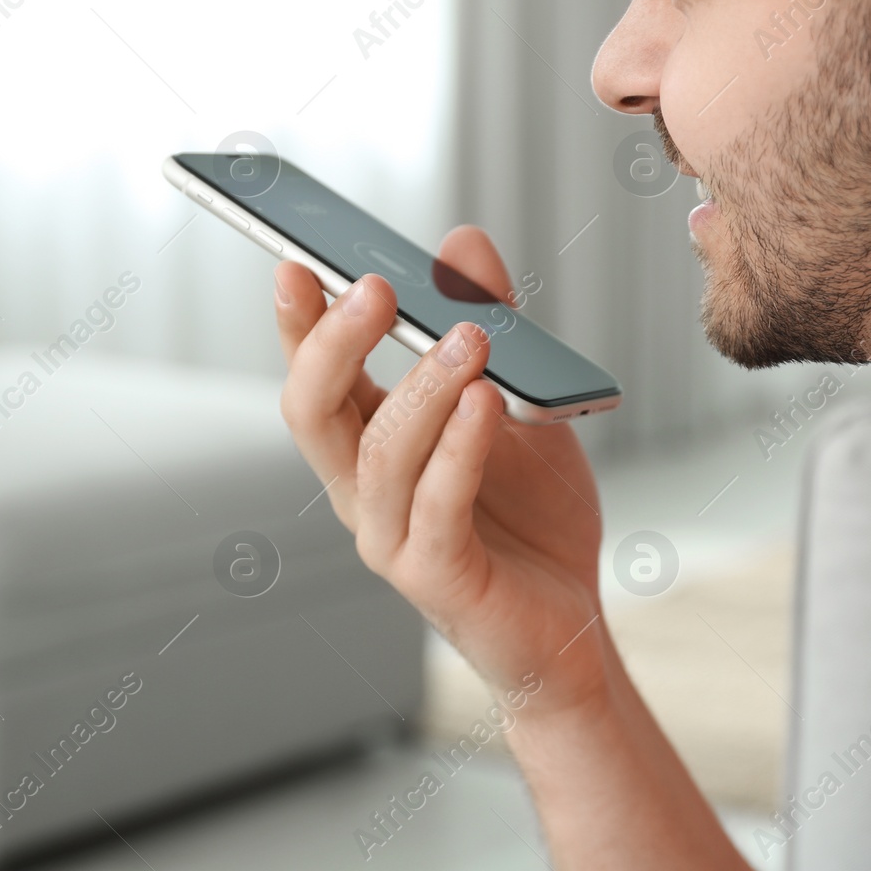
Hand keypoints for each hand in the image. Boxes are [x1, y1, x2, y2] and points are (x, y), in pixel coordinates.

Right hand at [273, 226, 607, 711]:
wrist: (572, 626)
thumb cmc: (533, 521)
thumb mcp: (518, 402)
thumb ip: (490, 324)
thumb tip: (463, 243)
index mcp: (369, 447)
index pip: (315, 377)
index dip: (299, 323)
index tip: (299, 261)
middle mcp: (362, 493)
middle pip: (314, 412)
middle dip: (333, 345)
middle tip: (373, 288)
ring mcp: (391, 539)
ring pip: (377, 454)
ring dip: (420, 389)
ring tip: (469, 339)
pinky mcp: (435, 578)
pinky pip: (436, 505)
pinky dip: (458, 449)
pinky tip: (484, 403)